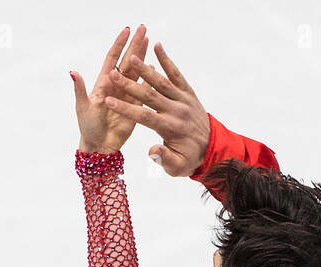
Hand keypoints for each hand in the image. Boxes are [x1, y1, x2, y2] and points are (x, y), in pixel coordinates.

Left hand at [69, 24, 149, 153]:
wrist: (99, 145)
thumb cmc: (88, 127)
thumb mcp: (83, 106)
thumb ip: (80, 89)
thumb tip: (73, 72)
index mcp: (102, 83)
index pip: (112, 59)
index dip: (119, 44)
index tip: (126, 30)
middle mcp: (115, 85)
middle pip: (127, 60)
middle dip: (134, 44)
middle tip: (143, 27)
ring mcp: (126, 93)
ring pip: (136, 71)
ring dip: (142, 56)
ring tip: (150, 40)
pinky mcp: (135, 104)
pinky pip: (143, 87)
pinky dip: (148, 76)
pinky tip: (154, 66)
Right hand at [103, 42, 209, 176]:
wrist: (211, 149)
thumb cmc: (188, 160)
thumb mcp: (176, 167)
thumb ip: (164, 158)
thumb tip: (152, 150)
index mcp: (170, 127)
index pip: (145, 116)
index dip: (126, 108)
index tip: (109, 101)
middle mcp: (177, 111)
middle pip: (150, 95)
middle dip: (130, 84)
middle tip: (113, 73)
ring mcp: (183, 99)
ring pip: (162, 81)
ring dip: (146, 69)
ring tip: (131, 57)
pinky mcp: (188, 92)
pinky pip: (177, 75)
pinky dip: (167, 61)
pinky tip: (157, 47)